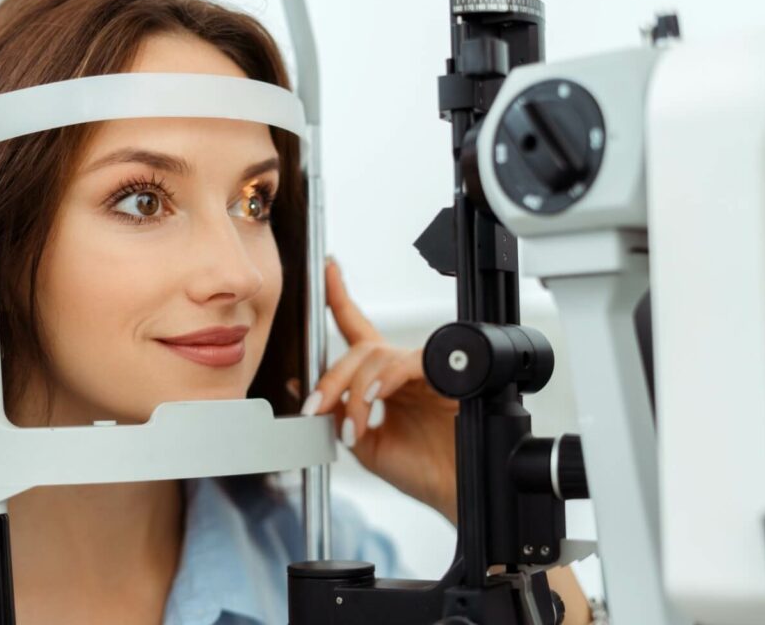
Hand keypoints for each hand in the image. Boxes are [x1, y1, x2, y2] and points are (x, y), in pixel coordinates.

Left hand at [297, 258, 459, 523]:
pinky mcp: (446, 375)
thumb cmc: (422, 472)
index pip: (358, 331)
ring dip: (355, 390)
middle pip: (359, 349)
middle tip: (315, 409)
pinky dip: (386, 379)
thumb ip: (339, 416)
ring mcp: (425, 371)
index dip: (341, 298)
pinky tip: (375, 400)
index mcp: (386, 380)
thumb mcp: (366, 445)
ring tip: (353, 428)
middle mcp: (404, 370)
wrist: (457, 495)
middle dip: (331, 378)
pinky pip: (408, 363)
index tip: (327, 269)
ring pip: (377, 356)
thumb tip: (307, 390)